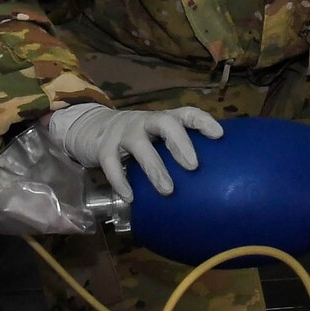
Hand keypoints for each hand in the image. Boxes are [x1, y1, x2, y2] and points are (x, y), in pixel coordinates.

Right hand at [41, 102, 223, 199]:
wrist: (90, 128)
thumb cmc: (135, 139)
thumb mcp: (154, 139)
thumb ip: (173, 153)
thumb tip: (207, 182)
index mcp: (162, 120)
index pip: (185, 113)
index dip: (202, 121)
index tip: (219, 134)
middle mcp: (144, 122)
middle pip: (164, 123)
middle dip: (180, 142)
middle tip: (193, 165)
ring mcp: (123, 132)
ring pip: (139, 145)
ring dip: (154, 167)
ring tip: (168, 190)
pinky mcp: (103, 147)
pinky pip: (111, 164)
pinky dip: (121, 180)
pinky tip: (130, 197)